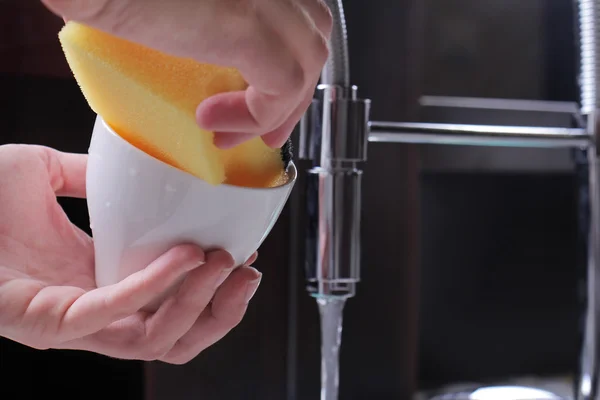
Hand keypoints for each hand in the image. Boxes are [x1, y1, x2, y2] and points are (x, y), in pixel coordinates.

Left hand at [0, 144, 260, 363]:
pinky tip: (187, 257)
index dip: (214, 288)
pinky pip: (116, 314)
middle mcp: (93, 310)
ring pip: (155, 339)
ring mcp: (72, 323)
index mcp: (99, 280)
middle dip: (222, 311)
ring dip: (202, 305)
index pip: (170, 303)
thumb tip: (139, 164)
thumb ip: (95, 177)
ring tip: (229, 266)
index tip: (243, 254)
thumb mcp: (48, 174)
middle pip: (173, 336)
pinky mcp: (50, 323)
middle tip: (249, 273)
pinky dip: (158, 287)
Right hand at [41, 0, 332, 148]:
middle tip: (266, 127)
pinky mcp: (247, 23)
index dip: (292, 58)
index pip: (302, 15)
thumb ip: (198, 24)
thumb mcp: (170, 10)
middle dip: (293, 90)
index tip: (269, 99)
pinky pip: (281, 85)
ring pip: (307, 61)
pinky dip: (256, 115)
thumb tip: (200, 59)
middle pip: (312, 36)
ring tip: (232, 133)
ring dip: (276, 108)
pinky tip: (214, 122)